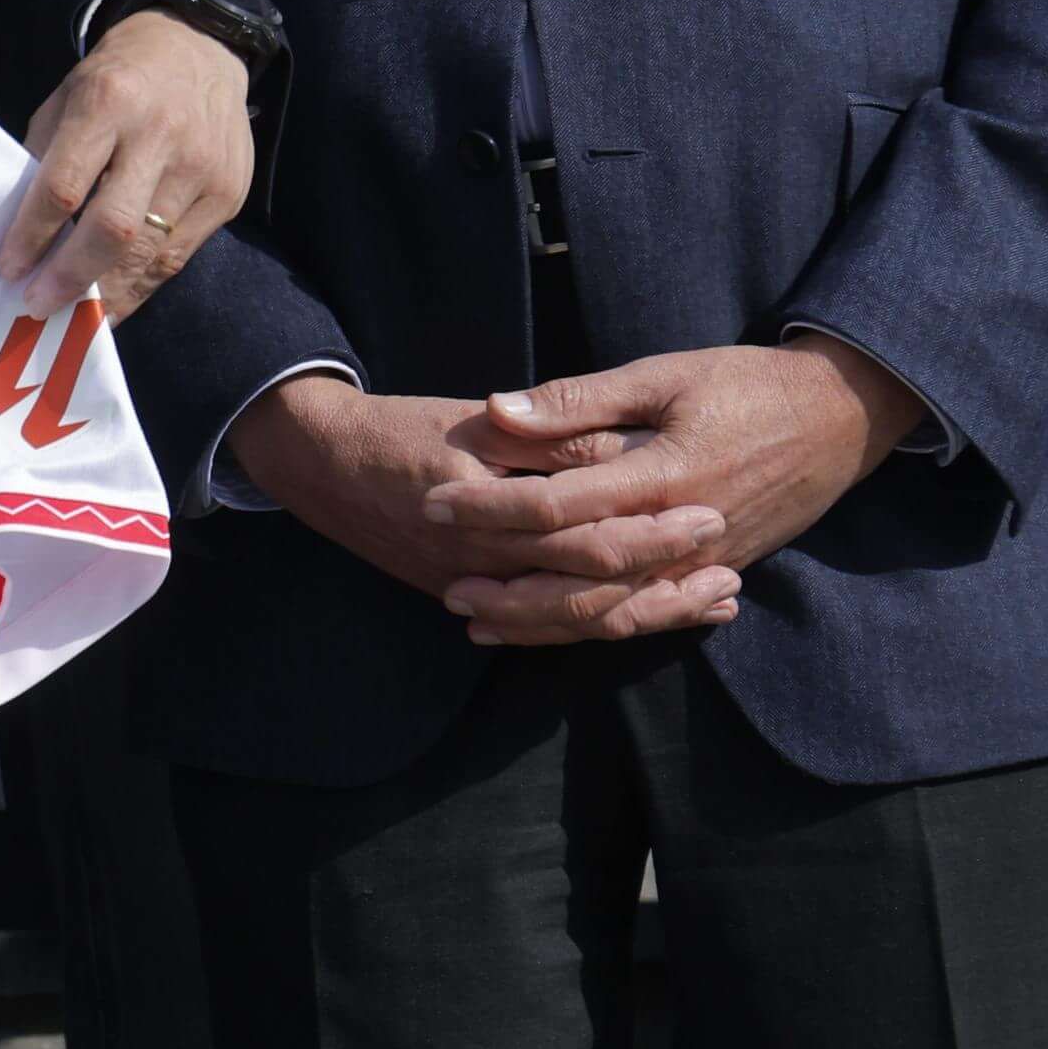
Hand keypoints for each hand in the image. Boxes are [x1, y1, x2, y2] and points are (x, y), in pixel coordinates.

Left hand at [2, 12, 254, 320]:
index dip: (32, 235)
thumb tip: (20, 234)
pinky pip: (180, 254)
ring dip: (108, 294)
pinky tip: (115, 300)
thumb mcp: (67, 97)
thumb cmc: (116, 79)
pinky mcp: (229, 192)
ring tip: (73, 317)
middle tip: (37, 305)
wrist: (200, 47)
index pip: (63, 186)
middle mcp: (160, 136)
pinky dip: (143, 284)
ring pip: (151, 252)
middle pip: (113, 228)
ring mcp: (202, 167)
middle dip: (70, 277)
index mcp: (107, 104)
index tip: (8, 269)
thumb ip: (45, 157)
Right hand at [230, 373, 741, 643]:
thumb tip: (612, 449)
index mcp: (486, 511)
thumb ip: (541, 436)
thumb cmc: (399, 429)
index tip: (709, 510)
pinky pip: (547, 626)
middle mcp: (481, 563)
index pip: (584, 530)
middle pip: (590, 589)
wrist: (318, 463)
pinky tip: (655, 614)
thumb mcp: (471, 421)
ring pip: (575, 621)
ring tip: (714, 602)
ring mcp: (474, 589)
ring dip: (649, 614)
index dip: (649, 527)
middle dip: (664, 581)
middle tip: (729, 569)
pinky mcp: (471, 599)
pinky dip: (604, 622)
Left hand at [423, 335, 925, 635]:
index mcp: (662, 475)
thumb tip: (497, 408)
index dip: (489, 509)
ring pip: (612, 612)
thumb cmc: (746, 384)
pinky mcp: (716, 572)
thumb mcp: (663, 374)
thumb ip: (580, 399)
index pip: (556, 506)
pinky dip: (595, 628)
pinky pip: (647, 614)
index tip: (433, 503)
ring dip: (543, 623)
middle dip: (509, 591)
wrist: (843, 416)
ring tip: (481, 621)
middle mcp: (681, 532)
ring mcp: (703, 562)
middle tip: (447, 589)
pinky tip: (550, 629)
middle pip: (580, 581)